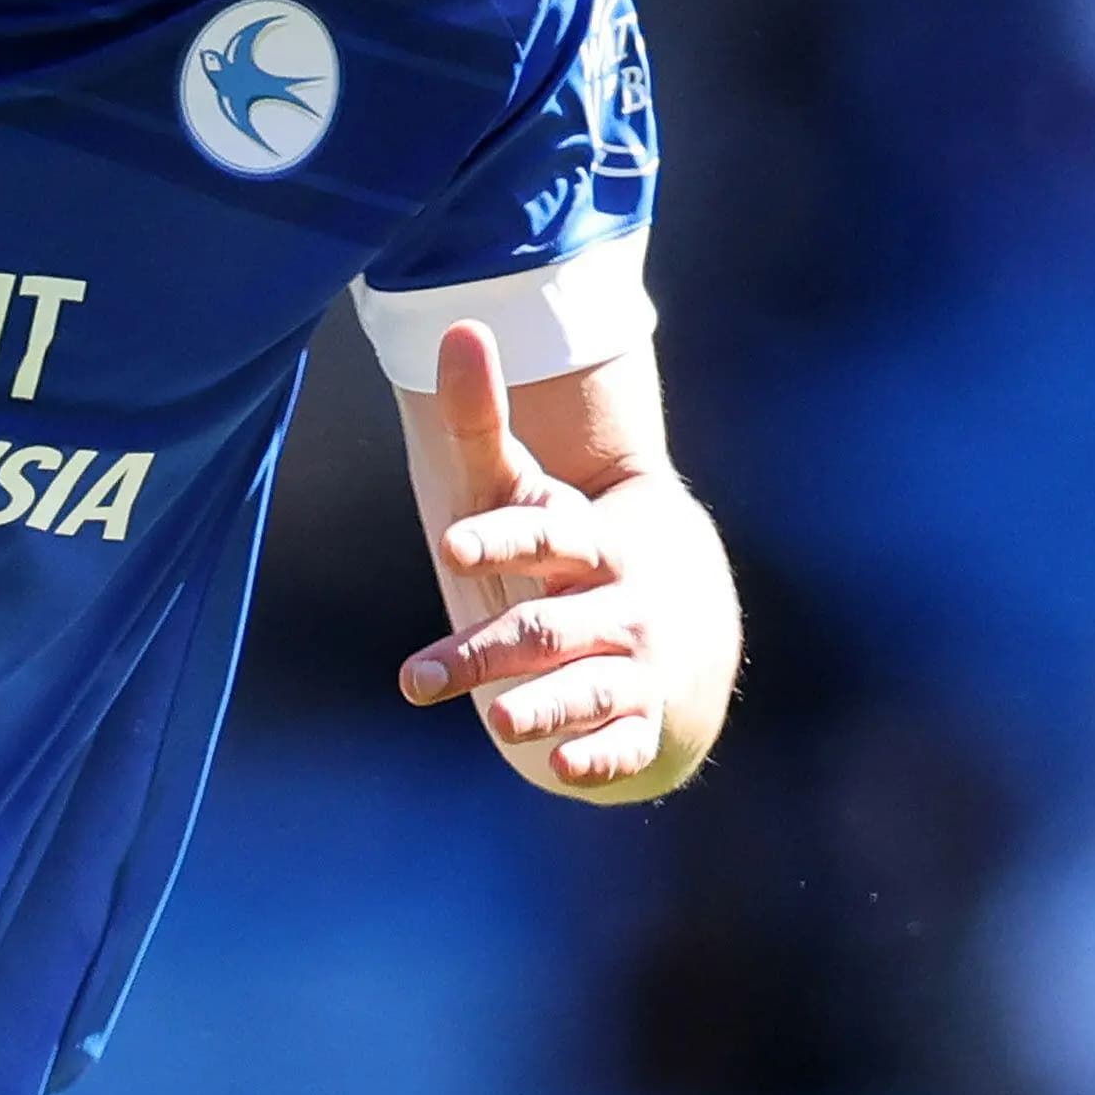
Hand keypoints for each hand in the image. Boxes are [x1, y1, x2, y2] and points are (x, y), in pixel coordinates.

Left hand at [397, 320, 666, 792]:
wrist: (675, 629)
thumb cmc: (571, 553)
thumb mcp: (524, 490)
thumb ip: (483, 420)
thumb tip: (458, 326)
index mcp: (592, 541)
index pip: (548, 535)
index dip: (502, 538)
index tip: (451, 546)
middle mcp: (619, 604)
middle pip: (550, 626)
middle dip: (487, 651)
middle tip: (418, 679)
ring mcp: (635, 665)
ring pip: (588, 687)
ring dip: (545, 706)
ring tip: (500, 723)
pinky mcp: (643, 723)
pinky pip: (625, 742)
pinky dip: (601, 757)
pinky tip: (564, 768)